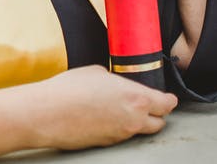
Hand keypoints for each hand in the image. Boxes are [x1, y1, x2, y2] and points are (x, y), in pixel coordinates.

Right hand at [28, 65, 176, 149]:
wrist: (48, 113)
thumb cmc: (70, 89)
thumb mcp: (96, 71)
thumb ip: (114, 79)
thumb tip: (114, 83)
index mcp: (136, 98)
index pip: (166, 104)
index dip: (168, 99)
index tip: (168, 97)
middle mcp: (133, 120)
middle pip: (159, 123)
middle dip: (156, 113)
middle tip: (148, 103)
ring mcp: (121, 136)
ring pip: (140, 131)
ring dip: (137, 121)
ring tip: (122, 108)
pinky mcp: (107, 144)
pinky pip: (121, 135)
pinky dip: (119, 127)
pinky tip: (104, 116)